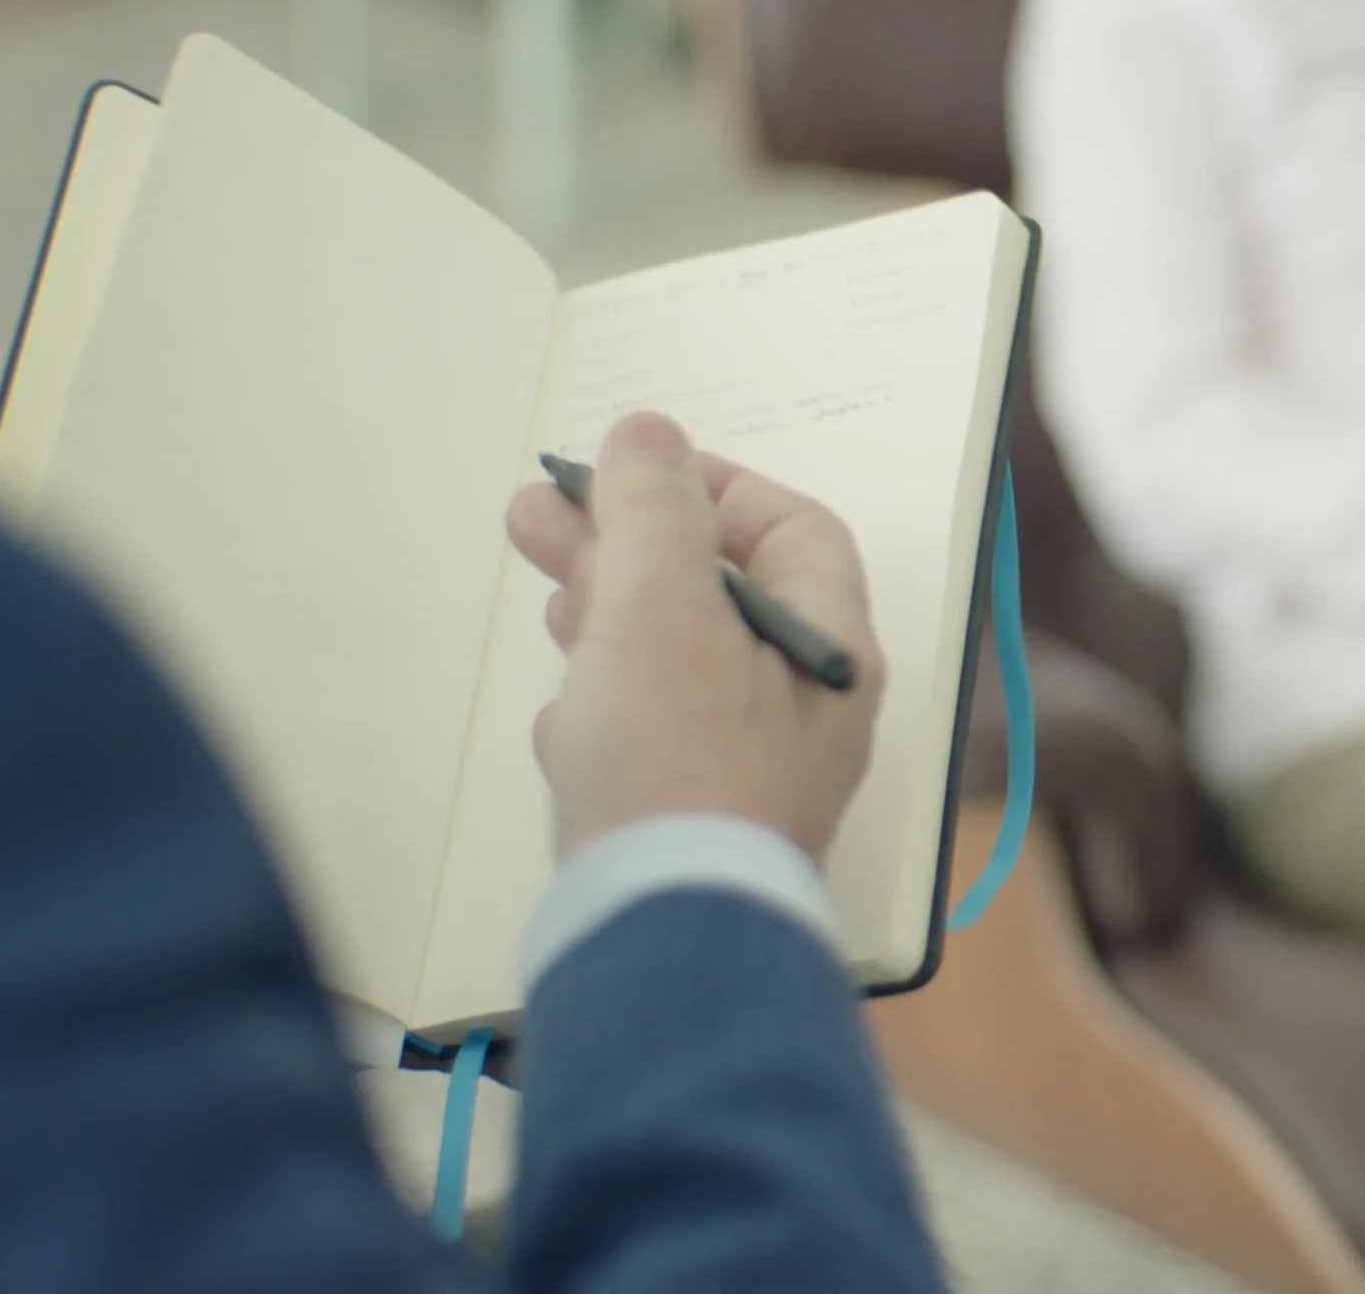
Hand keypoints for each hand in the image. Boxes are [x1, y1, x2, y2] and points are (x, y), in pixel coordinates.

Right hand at [504, 412, 885, 860]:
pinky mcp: (697, 823)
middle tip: (534, 516)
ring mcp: (754, 769)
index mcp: (830, 644)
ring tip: (546, 600)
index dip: (712, 486)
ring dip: (608, 620)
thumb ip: (653, 507)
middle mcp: (809, 705)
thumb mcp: (660, 602)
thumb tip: (650, 434)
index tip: (631, 474)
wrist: (661, 931)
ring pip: (679, 663)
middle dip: (626, 546)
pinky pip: (655, 742)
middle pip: (719, 591)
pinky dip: (608, 713)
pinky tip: (565, 723)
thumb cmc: (677, 759)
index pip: (793, 529)